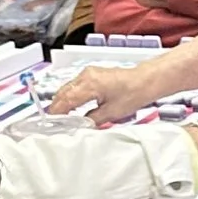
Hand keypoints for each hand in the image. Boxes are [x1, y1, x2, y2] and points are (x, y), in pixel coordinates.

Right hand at [49, 60, 167, 120]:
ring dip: (62, 101)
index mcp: (90, 84)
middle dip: (56, 107)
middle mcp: (86, 75)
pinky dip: (69, 95)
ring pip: (67, 88)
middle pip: (62, 92)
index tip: (52, 123)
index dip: (57, 113)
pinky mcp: (92, 74)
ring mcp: (88, 73)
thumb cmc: (134, 93)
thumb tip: (80, 125)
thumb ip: (92, 119)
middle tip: (54, 122)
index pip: (65, 100)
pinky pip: (74, 85)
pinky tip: (71, 106)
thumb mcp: (112, 113)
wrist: (145, 81)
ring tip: (61, 117)